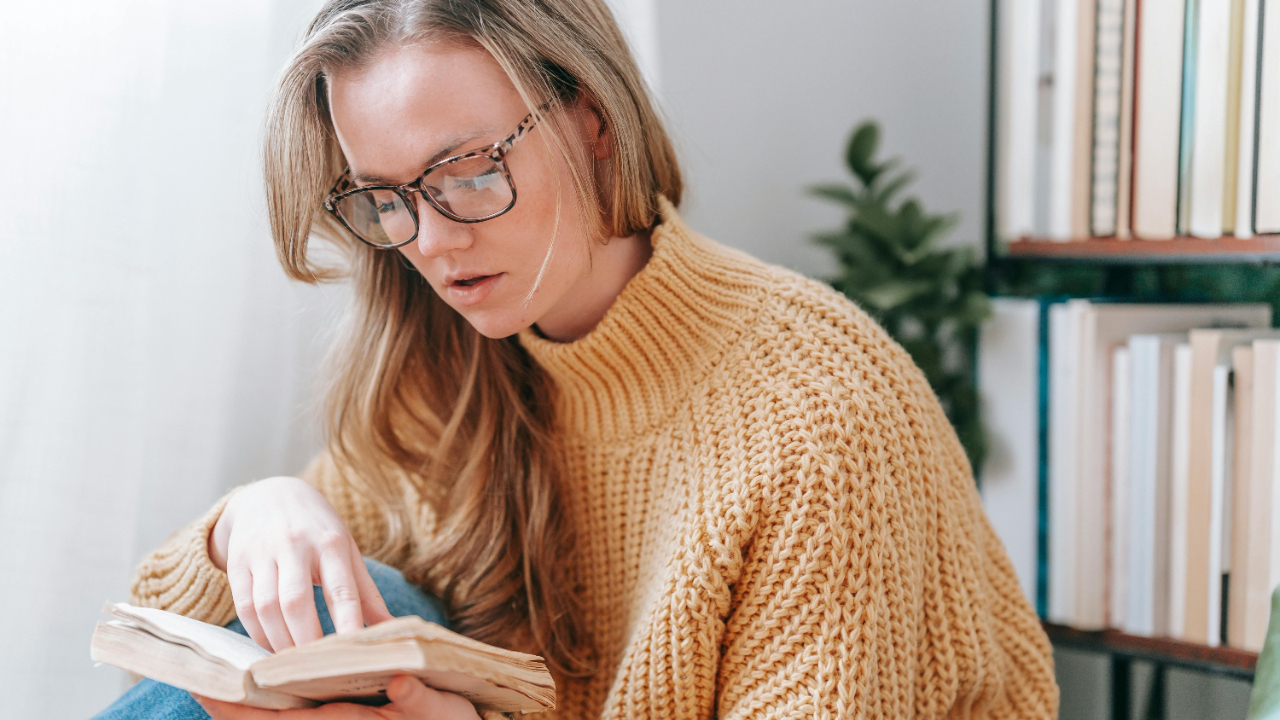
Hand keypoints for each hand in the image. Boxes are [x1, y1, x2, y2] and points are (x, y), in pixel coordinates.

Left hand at [193, 676, 480, 719]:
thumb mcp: (446, 711)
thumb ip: (422, 701)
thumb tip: (398, 683)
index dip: (247, 711)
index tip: (214, 691)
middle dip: (233, 710)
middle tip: (196, 684)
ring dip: (249, 708)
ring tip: (219, 681)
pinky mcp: (345, 717)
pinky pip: (300, 715)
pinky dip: (274, 704)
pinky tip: (261, 686)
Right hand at [208, 476, 394, 651]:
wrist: (271, 495)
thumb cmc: (319, 529)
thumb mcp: (348, 550)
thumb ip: (367, 593)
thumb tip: (393, 630)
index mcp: (331, 542)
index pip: (340, 589)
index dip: (346, 622)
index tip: (353, 652)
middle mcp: (295, 545)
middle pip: (297, 602)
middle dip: (305, 640)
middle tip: (316, 670)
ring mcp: (263, 553)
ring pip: (266, 607)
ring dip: (279, 641)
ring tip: (293, 665)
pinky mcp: (239, 562)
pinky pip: (243, 606)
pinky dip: (257, 632)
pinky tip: (270, 646)